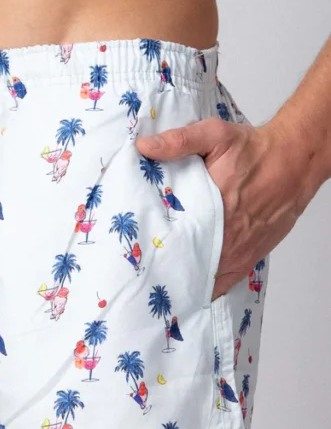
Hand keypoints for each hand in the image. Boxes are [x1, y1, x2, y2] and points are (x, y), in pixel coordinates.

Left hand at [135, 116, 305, 298]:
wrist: (293, 163)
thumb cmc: (254, 151)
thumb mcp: (215, 136)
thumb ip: (179, 141)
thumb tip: (144, 147)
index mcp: (210, 207)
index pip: (172, 236)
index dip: (152, 248)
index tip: (135, 254)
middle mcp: (224, 234)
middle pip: (185, 261)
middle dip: (163, 268)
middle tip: (142, 273)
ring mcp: (236, 251)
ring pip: (202, 277)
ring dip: (182, 281)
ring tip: (158, 286)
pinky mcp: (247, 258)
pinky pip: (223, 283)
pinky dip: (205, 289)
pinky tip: (188, 293)